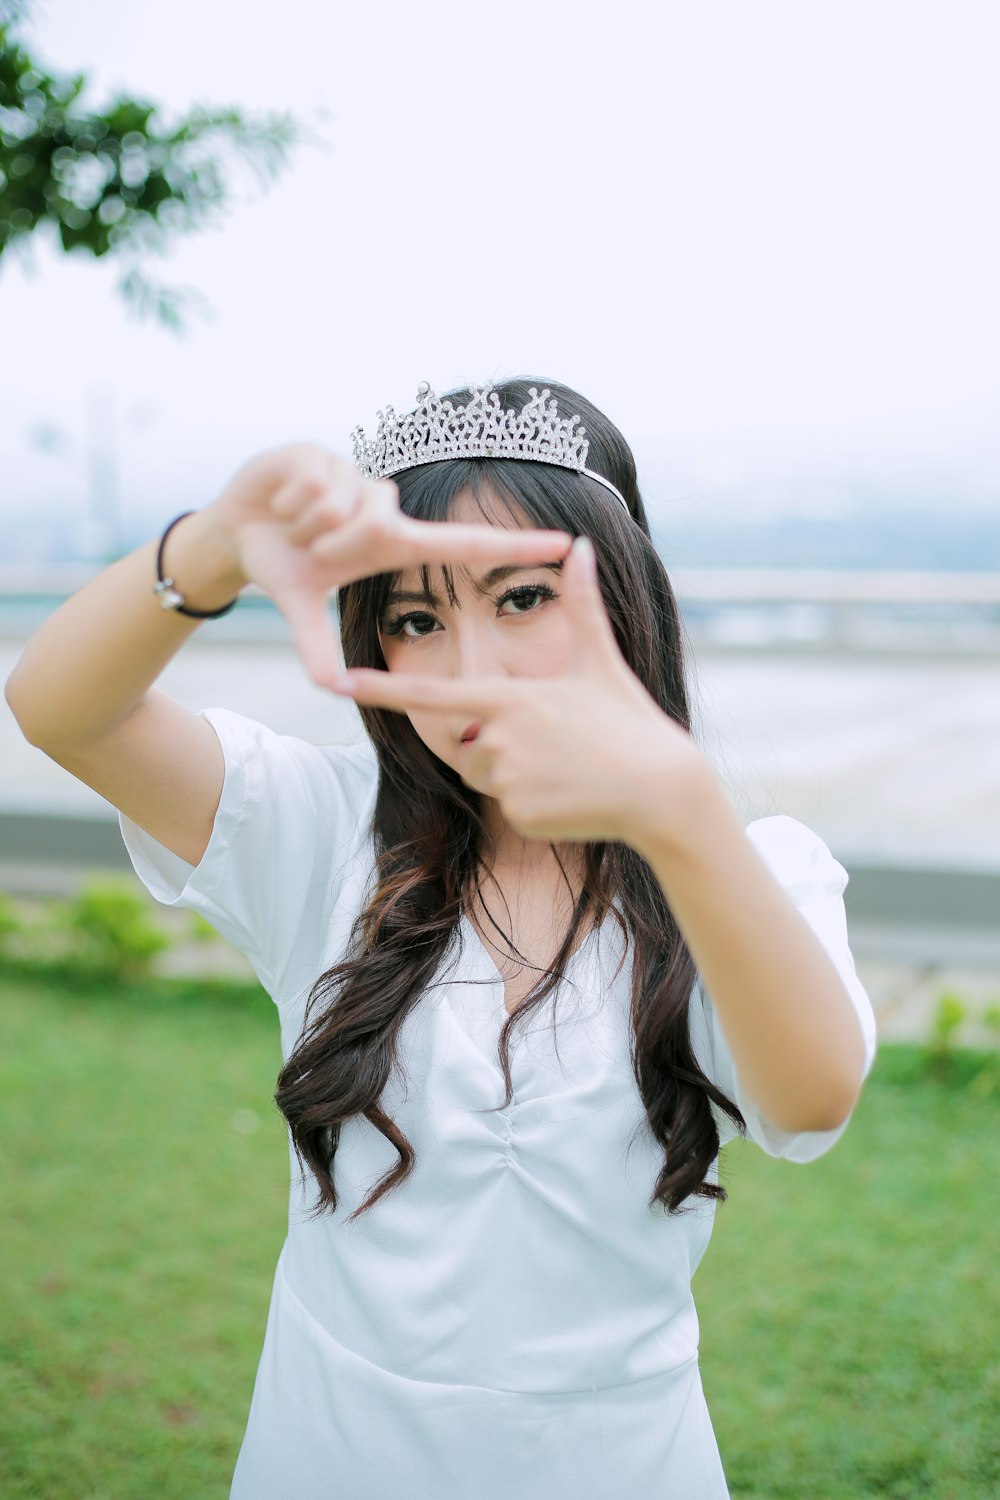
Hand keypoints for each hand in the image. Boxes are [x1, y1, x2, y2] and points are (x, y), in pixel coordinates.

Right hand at [210, 443, 573, 685]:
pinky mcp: (323, 452)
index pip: (464, 546)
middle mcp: (384, 506)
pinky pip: (314, 482)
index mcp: (393, 543)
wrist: (235, 530)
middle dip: (334, 543)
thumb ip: (317, 648)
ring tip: (295, 522)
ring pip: (343, 502)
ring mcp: (355, 475)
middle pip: (377, 522)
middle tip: (311, 548)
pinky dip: (288, 500)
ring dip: (307, 523)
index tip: (565, 543)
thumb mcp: (301, 611)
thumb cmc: (283, 566)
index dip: (514, 545)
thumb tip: (332, 687)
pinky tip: (281, 499)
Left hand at [331, 537, 707, 846]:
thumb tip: (582, 545)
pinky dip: (533, 804)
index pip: (433, 695)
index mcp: (512, 697)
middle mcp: (500, 736)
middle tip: (553, 746)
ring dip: (514, 774)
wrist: (662, 790)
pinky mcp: (519, 813)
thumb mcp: (602, 662)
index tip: (342, 681)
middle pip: (466, 744)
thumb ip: (583, 606)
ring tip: (564, 768)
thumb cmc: (632, 723)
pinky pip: (507, 808)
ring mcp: (508, 777)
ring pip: (485, 777)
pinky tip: (570, 795)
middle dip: (496, 746)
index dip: (384, 689)